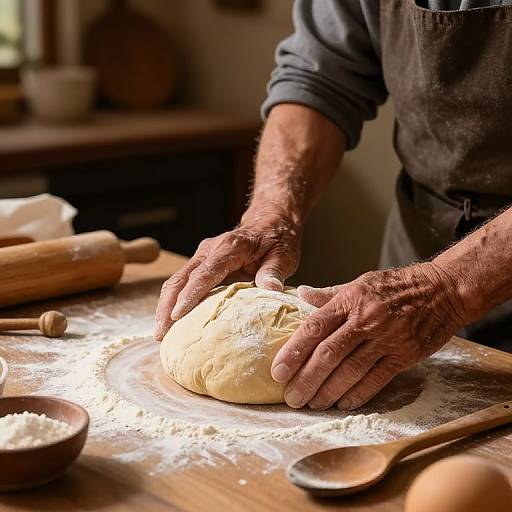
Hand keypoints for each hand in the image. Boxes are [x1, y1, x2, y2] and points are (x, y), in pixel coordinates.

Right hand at [154, 210, 301, 340]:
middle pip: (181, 278)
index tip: (177, 315)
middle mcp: (210, 249)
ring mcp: (203, 256)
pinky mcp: (201, 263)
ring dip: (166, 306)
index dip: (190, 294)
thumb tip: (271, 290)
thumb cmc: (278, 239)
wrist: (270, 222)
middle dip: (167, 306)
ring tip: (160, 333)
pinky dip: (174, 301)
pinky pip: (183, 282)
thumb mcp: (283, 255)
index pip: (205, 273)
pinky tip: (172, 322)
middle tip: (160, 333)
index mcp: (230, 247)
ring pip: (177, 280)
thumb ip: (274, 272)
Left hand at [271, 263, 466, 409]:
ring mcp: (386, 339)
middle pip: (329, 354)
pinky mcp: (404, 355)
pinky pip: (377, 380)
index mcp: (350, 300)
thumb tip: (301, 294)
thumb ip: (329, 294)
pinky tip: (341, 404)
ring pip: (350, 371)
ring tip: (311, 404)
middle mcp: (366, 320)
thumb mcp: (360, 283)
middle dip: (306, 379)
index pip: (314, 327)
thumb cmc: (396, 286)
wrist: (442, 290)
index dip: (293, 351)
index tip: (277, 372)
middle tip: (291, 398)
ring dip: (328, 391)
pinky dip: (357, 394)